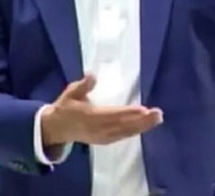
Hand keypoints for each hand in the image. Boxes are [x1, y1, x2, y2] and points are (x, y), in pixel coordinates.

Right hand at [40, 74, 162, 145]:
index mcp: (89, 116)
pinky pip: (123, 136)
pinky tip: (146, 125)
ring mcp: (102, 137)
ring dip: (142, 126)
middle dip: (142, 121)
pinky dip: (135, 131)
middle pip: (122, 126)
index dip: (128, 113)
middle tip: (158, 114)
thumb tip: (92, 74)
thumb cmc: (66, 107)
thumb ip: (83, 85)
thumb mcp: (70, 93)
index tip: (143, 109)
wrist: (57, 128)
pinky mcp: (105, 140)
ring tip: (157, 118)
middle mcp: (98, 129)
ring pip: (125, 132)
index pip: (112, 115)